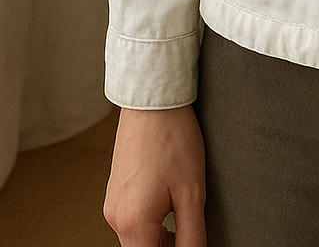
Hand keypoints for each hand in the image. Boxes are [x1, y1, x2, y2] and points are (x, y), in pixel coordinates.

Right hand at [103, 106, 206, 246]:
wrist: (153, 101)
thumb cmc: (172, 138)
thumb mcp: (192, 193)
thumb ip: (192, 236)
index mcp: (133, 223)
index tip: (189, 241)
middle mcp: (115, 217)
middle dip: (167, 246)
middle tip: (190, 229)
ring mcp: (112, 204)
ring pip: (137, 237)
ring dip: (159, 236)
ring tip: (182, 211)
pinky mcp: (115, 191)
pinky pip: (132, 219)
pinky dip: (150, 221)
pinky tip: (168, 201)